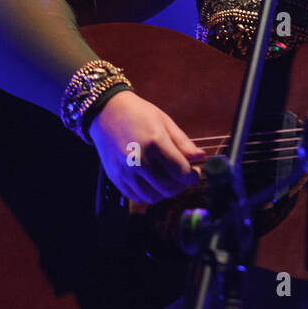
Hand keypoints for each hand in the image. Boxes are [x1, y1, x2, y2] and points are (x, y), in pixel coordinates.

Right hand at [88, 90, 204, 203]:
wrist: (106, 112)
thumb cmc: (139, 114)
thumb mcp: (165, 122)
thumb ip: (183, 143)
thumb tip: (201, 157)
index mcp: (154, 142)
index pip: (180, 171)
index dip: (192, 176)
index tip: (196, 173)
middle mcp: (138, 160)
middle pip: (168, 187)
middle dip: (181, 185)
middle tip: (184, 176)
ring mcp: (125, 171)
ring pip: (153, 196)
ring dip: (166, 191)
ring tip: (169, 179)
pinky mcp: (115, 177)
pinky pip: (137, 197)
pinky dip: (149, 194)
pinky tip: (154, 182)